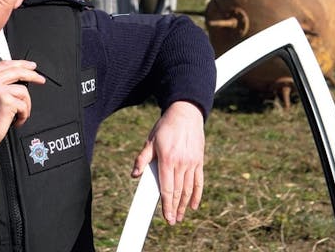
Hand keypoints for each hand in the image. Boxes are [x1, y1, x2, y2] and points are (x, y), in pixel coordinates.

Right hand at [0, 60, 44, 161]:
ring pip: (23, 90)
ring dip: (26, 105)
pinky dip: (23, 115)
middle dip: (33, 75)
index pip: (4, 64)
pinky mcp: (6, 100)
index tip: (30, 67)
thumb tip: (11, 79)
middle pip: (17, 71)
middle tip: (41, 80)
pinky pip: (24, 105)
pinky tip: (17, 121)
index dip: (20, 64)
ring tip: (20, 114)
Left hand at [132, 101, 204, 224]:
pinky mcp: (199, 160)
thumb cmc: (165, 127)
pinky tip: (193, 205)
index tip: (166, 217)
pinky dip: (197, 194)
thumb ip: (142, 159)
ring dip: (185, 204)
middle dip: (175, 209)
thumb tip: (135, 175)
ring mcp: (192, 162)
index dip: (167, 205)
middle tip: (172, 221)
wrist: (186, 113)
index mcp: (168, 159)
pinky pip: (199, 181)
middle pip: (179, 191)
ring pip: (189, 189)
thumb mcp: (150, 140)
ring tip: (180, 216)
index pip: (167, 188)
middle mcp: (182, 163)